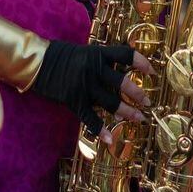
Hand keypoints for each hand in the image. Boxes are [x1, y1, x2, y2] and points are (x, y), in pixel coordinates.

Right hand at [33, 41, 152, 143]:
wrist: (40, 63)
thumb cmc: (64, 55)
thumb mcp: (86, 51)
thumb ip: (102, 60)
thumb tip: (122, 71)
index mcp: (98, 53)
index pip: (125, 54)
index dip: (141, 61)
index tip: (152, 70)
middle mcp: (94, 69)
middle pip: (122, 82)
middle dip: (138, 93)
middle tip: (147, 101)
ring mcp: (85, 85)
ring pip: (111, 102)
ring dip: (127, 112)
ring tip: (139, 118)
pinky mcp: (75, 100)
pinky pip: (90, 118)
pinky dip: (100, 130)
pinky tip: (110, 140)